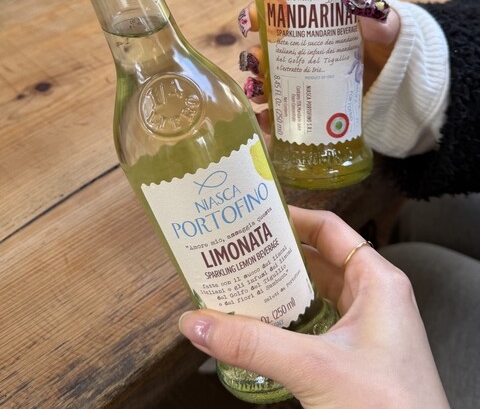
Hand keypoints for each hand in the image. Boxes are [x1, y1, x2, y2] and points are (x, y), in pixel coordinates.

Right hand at [179, 208, 449, 408]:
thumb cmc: (389, 407)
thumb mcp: (314, 366)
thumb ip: (253, 344)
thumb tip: (198, 324)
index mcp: (377, 282)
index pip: (330, 229)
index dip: (292, 218)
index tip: (254, 218)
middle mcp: (374, 298)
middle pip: (318, 261)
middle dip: (276, 258)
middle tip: (236, 253)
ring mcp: (365, 328)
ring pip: (315, 295)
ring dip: (279, 292)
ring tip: (239, 286)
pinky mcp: (355, 356)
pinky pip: (316, 325)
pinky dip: (288, 322)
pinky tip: (260, 328)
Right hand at [238, 0, 400, 131]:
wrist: (403, 85)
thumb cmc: (390, 49)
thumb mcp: (389, 30)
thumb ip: (382, 20)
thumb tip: (362, 5)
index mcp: (315, 25)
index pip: (278, 15)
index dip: (258, 15)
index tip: (251, 20)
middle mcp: (302, 52)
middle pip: (266, 51)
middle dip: (254, 56)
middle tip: (257, 63)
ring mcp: (303, 81)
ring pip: (267, 81)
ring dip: (256, 85)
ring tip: (258, 92)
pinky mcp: (308, 108)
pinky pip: (281, 113)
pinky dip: (268, 118)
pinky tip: (265, 120)